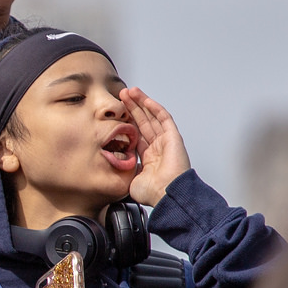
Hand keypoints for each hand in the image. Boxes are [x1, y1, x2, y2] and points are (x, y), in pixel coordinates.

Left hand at [121, 87, 190, 205]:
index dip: (127, 121)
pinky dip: (155, 108)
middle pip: (143, 121)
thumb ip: (125, 169)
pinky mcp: (173, 138)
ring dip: (142, 103)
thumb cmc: (153, 193)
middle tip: (121, 96)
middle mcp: (158, 147)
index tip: (117, 113)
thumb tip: (114, 166)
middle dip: (132, 107)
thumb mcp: (131, 179)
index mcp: (148, 157)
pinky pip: (164, 118)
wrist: (166, 195)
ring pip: (153, 116)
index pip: (136, 133)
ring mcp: (166, 141)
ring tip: (130, 92)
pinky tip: (145, 99)